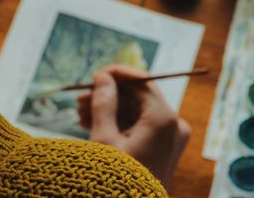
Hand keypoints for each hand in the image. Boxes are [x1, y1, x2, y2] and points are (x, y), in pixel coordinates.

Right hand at [77, 65, 190, 186]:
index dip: (117, 75)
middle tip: (81, 97)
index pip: (143, 82)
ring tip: (80, 112)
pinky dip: (117, 123)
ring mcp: (168, 137)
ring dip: (109, 109)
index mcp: (163, 119)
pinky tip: (92, 122)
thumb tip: (103, 77)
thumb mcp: (105, 139)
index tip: (95, 75)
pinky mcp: (161, 147)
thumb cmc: (116, 179)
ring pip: (135, 112)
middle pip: (138, 98)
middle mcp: (172, 125)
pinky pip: (138, 126)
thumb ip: (104, 103)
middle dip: (108, 95)